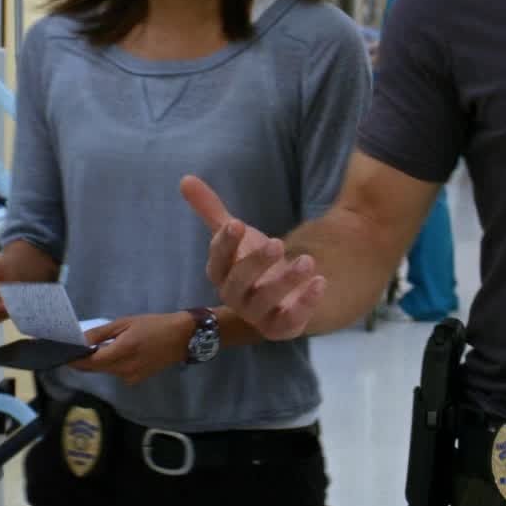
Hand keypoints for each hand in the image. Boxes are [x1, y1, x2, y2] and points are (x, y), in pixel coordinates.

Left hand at [70, 314, 192, 385]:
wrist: (182, 338)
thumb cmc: (154, 325)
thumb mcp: (126, 323)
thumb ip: (102, 333)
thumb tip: (81, 340)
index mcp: (122, 351)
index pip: (90, 362)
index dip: (75, 360)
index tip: (65, 354)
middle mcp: (124, 369)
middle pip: (95, 369)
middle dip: (84, 361)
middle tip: (76, 350)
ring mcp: (131, 376)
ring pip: (105, 371)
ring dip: (98, 362)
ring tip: (97, 349)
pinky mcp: (136, 379)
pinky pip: (116, 373)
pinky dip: (112, 365)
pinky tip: (118, 354)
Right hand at [181, 175, 325, 340]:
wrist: (281, 296)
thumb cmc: (254, 261)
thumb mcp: (237, 235)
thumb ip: (212, 210)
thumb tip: (185, 178)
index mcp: (221, 274)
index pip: (217, 261)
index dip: (225, 245)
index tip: (237, 224)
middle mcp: (235, 297)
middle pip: (237, 284)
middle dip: (255, 263)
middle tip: (276, 243)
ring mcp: (258, 315)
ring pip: (266, 302)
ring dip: (286, 281)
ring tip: (307, 260)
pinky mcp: (282, 327)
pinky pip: (291, 321)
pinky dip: (306, 303)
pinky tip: (320, 282)